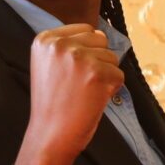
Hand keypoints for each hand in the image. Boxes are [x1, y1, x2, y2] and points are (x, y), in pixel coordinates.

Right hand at [23, 22, 124, 163]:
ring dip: (105, 76)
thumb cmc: (53, 104)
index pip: (85, 29)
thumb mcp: (48, 65)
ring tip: (84, 92)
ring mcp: (79, 57)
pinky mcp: (97, 73)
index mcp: (45, 40)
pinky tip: (92, 100)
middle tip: (79, 84)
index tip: (72, 73)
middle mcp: (61, 44)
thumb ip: (69, 46)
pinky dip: (112, 89)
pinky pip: (119, 75)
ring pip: (112, 57)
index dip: (86, 51)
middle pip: (100, 39)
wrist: (50, 135)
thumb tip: (101, 33)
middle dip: (97, 61)